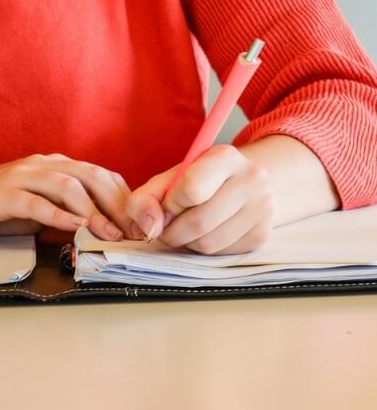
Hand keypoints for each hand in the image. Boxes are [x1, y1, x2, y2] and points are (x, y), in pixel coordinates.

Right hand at [0, 154, 135, 240]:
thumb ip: (61, 211)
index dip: (124, 198)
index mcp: (52, 166)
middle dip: (118, 203)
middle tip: (134, 232)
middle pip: (91, 176)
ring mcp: (22, 176)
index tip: (140, 224)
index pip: (99, 175)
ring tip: (110, 234)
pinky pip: (36, 202)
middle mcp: (41, 165)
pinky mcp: (3, 194)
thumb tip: (97, 228)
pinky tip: (74, 227)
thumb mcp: (33, 208)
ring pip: (68, 185)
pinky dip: (58, 214)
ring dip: (93, 211)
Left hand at [126, 145, 274, 254]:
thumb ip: (147, 198)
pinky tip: (204, 233)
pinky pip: (221, 253)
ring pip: (209, 243)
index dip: (170, 204)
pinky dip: (204, 248)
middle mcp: (251, 179)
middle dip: (172, 232)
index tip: (166, 205)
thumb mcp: (171, 177)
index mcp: (225, 156)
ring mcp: (261, 208)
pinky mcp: (262, 234)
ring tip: (185, 228)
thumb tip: (147, 228)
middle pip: (198, 222)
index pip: (191, 189)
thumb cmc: (201, 178)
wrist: (243, 182)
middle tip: (166, 227)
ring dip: (187, 243)